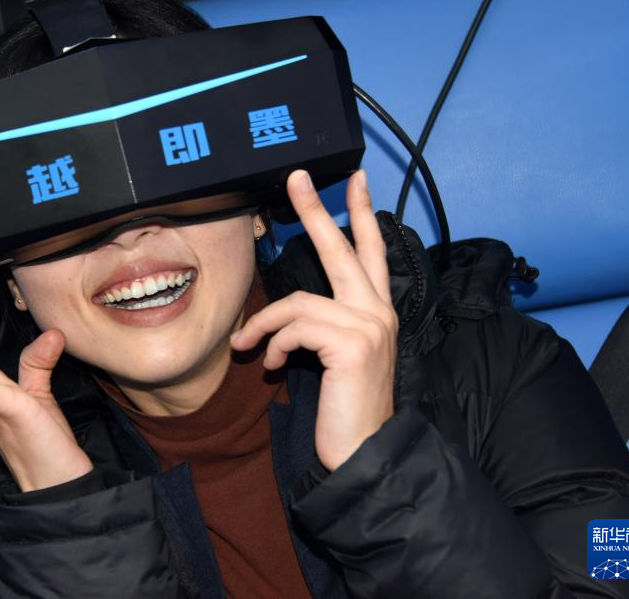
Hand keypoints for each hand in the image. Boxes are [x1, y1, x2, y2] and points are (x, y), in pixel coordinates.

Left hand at [231, 169, 396, 470]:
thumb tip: (280, 313)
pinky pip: (294, 327)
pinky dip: (274, 345)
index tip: (354, 180)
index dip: (363, 214)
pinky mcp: (350, 344)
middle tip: (295, 176)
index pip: (372, 253)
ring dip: (264, 325)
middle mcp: (379, 312)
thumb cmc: (344, 406)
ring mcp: (369, 326)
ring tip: (249, 346)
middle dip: (316, 210)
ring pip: (298, 302)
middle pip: (342, 249)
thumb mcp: (331, 357)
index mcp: (377, 312)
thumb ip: (317, 325)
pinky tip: (274, 367)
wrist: (361, 451)